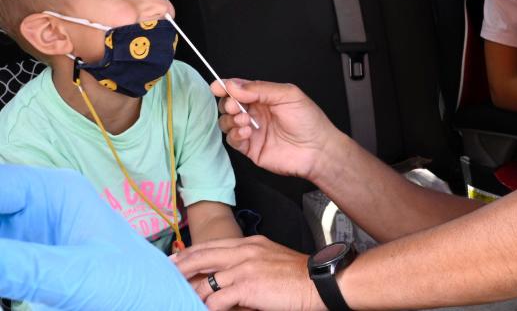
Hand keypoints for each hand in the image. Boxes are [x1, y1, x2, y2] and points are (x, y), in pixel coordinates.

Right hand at [0, 164, 204, 310]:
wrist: (159, 309)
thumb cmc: (135, 287)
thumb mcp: (75, 277)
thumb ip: (20, 265)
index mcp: (57, 191)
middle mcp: (40, 204)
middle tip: (2, 271)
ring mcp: (32, 232)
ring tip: (7, 286)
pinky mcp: (28, 260)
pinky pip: (4, 259)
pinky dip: (2, 274)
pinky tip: (5, 290)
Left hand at [173, 235, 323, 310]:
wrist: (319, 281)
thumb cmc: (299, 276)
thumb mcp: (271, 260)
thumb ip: (249, 263)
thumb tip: (229, 279)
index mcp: (251, 243)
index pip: (213, 245)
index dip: (191, 252)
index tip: (176, 258)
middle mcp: (245, 251)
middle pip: (203, 256)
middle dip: (181, 266)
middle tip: (165, 274)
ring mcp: (245, 268)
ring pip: (206, 280)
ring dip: (191, 293)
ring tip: (180, 300)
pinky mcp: (247, 286)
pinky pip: (217, 300)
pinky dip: (208, 308)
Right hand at [212, 79, 346, 180]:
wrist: (317, 150)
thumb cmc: (309, 121)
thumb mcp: (288, 95)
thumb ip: (260, 88)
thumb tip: (234, 85)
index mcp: (264, 97)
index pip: (239, 88)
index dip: (226, 87)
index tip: (218, 87)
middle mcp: (256, 113)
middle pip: (229, 105)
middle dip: (228, 104)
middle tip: (235, 106)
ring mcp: (252, 131)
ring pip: (227, 122)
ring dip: (230, 119)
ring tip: (244, 120)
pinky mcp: (251, 148)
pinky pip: (232, 140)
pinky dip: (234, 135)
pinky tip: (247, 132)